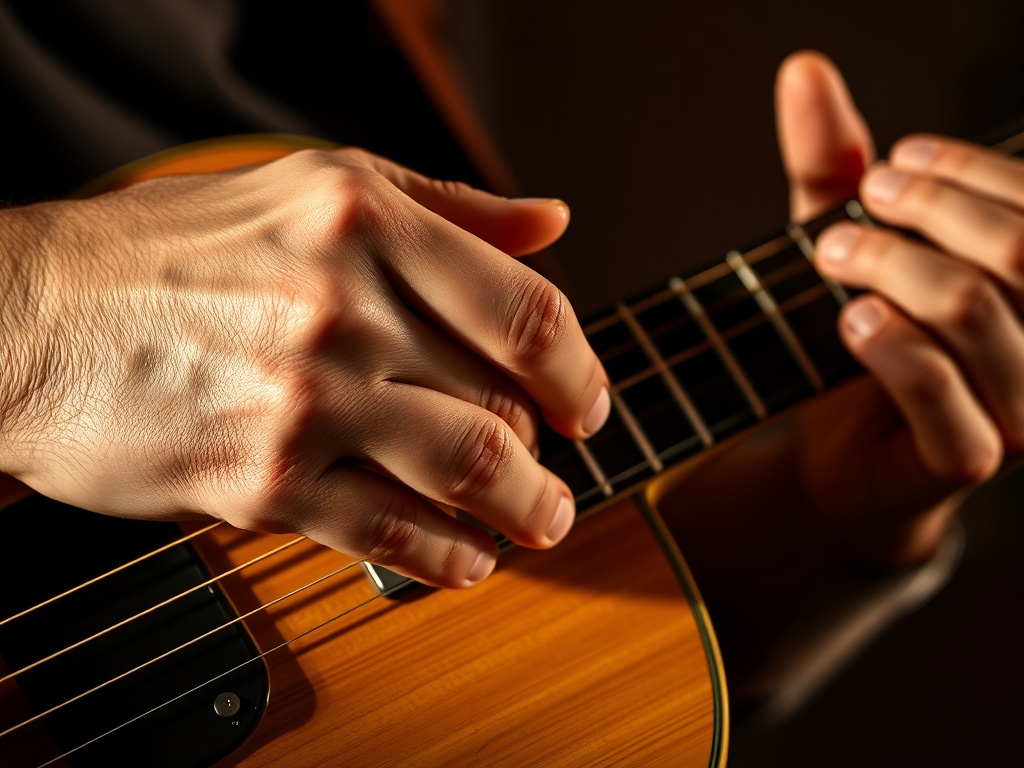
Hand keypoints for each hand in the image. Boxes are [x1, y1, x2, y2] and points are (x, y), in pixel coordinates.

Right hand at [0, 147, 609, 587]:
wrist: (30, 318)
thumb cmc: (170, 246)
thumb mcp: (316, 184)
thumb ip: (447, 204)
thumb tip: (551, 223)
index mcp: (367, 223)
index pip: (527, 313)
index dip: (578, 370)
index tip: (584, 403)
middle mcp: (344, 308)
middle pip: (505, 400)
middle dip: (550, 450)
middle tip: (555, 469)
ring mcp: (305, 399)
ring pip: (470, 470)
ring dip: (526, 511)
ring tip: (539, 521)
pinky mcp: (263, 481)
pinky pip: (392, 533)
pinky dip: (448, 556)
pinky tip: (466, 558)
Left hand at [778, 52, 1022, 562]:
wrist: (841, 456)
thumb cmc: (862, 338)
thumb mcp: (849, 243)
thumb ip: (836, 166)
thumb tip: (802, 68)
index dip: (970, 170)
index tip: (893, 161)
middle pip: (1019, 250)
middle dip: (931, 210)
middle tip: (862, 204)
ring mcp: (1022, 412)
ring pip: (975, 311)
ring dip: (892, 265)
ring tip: (829, 253)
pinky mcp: (968, 460)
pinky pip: (943, 396)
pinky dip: (891, 346)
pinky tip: (851, 318)